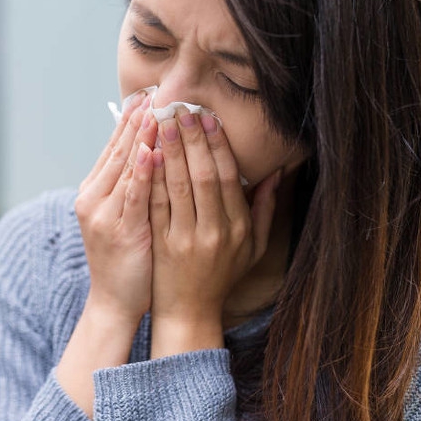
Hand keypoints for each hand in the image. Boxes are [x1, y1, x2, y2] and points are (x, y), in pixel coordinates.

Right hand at [75, 91, 159, 326]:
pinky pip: (132, 195)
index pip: (114, 147)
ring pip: (124, 167)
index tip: (147, 94)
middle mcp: (93, 198)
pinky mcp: (120, 230)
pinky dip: (140, 171)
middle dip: (137, 120)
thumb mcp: (123, 215)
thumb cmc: (125, 259)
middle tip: (154, 90)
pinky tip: (150, 150)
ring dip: (140, 136)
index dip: (130, 120)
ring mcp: (104, 214)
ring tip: (155, 110)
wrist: (113, 302)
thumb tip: (149, 149)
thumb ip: (132, 184)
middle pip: (117, 150)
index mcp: (94, 192)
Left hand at [149, 110, 282, 333]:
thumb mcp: (253, 247)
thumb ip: (264, 209)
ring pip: (177, 186)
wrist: (189, 312)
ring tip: (160, 121)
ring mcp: (185, 238)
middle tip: (181, 108)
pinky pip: (155, 204)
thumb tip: (275, 172)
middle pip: (202, 176)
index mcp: (237, 228)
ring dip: (169, 150)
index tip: (208, 116)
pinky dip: (150, 177)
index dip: (217, 144)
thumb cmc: (221, 275)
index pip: (227, 177)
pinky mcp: (160, 244)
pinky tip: (145, 154)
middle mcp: (213, 231)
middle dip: (192, 139)